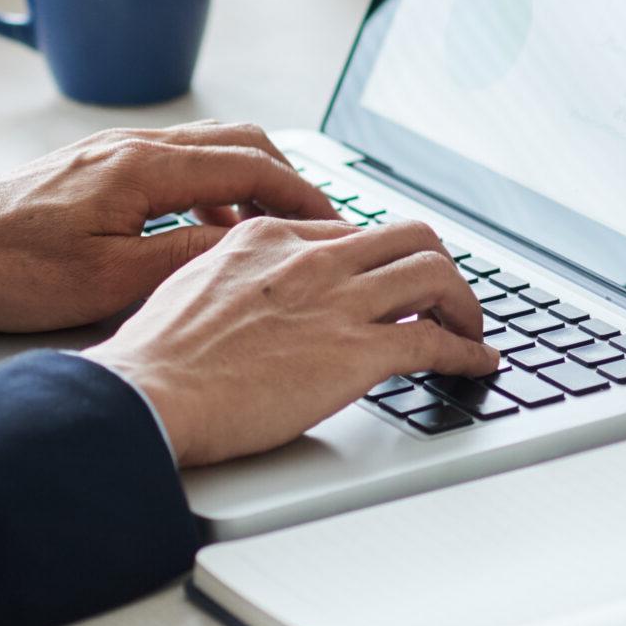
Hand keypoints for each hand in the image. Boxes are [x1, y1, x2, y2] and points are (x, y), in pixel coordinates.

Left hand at [0, 122, 338, 332]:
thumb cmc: (2, 270)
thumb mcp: (105, 281)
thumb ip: (184, 258)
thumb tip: (244, 248)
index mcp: (143, 167)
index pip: (252, 167)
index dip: (304, 196)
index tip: (336, 224)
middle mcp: (131, 146)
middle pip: (240, 142)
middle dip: (290, 179)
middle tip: (320, 223)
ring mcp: (111, 152)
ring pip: (208, 149)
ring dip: (251, 183)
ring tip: (272, 234)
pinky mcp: (94, 168)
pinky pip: (175, 164)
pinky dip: (211, 190)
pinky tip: (206, 234)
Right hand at [82, 216, 498, 466]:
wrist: (147, 393)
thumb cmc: (157, 358)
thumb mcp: (194, 284)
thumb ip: (238, 276)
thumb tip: (257, 294)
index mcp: (269, 236)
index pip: (352, 232)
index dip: (381, 259)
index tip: (392, 280)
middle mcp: (312, 258)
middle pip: (409, 237)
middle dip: (439, 266)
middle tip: (445, 297)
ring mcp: (339, 302)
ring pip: (436, 275)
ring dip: (465, 304)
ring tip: (471, 329)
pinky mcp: (358, 352)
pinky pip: (436, 343)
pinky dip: (468, 352)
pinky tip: (478, 363)